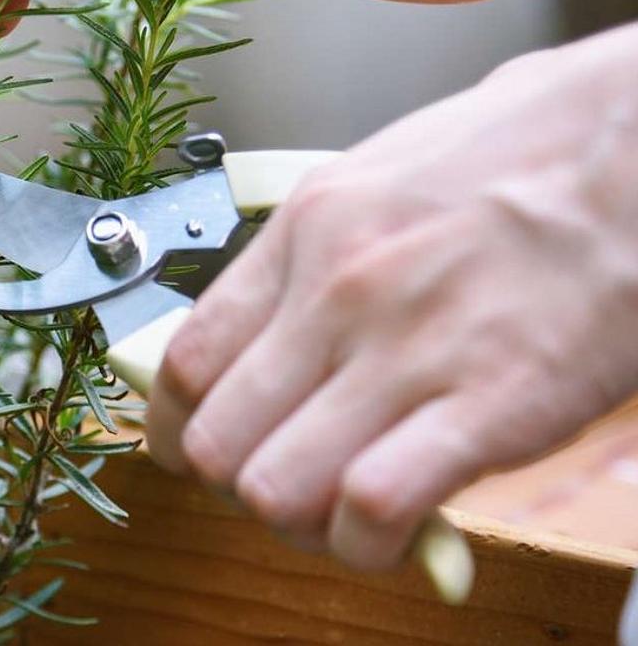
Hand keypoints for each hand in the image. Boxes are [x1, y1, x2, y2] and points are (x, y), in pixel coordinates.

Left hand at [145, 22, 637, 569]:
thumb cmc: (521, 156)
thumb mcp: (378, 181)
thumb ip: (311, 262)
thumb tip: (263, 335)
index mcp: (304, 234)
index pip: (184, 364)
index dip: (176, 430)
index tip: (194, 451)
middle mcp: (337, 293)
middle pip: (218, 443)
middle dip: (237, 486)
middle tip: (284, 482)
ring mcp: (407, 350)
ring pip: (276, 487)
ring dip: (302, 522)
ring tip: (341, 510)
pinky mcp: (490, 404)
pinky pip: (374, 507)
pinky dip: (369, 540)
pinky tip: (393, 527)